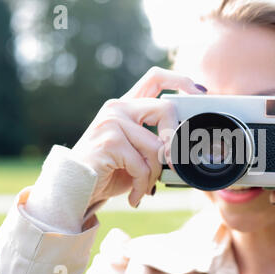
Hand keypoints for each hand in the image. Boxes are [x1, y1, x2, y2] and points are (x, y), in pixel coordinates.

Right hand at [72, 67, 205, 207]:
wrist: (73, 189)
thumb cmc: (108, 171)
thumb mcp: (137, 152)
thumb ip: (157, 142)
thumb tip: (186, 148)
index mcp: (126, 106)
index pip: (156, 77)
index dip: (181, 81)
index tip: (200, 93)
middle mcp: (118, 107)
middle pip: (166, 108)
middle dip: (175, 140)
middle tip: (171, 163)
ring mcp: (112, 121)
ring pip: (157, 146)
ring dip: (154, 174)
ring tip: (143, 187)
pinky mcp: (109, 140)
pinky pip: (143, 165)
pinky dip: (143, 186)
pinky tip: (134, 195)